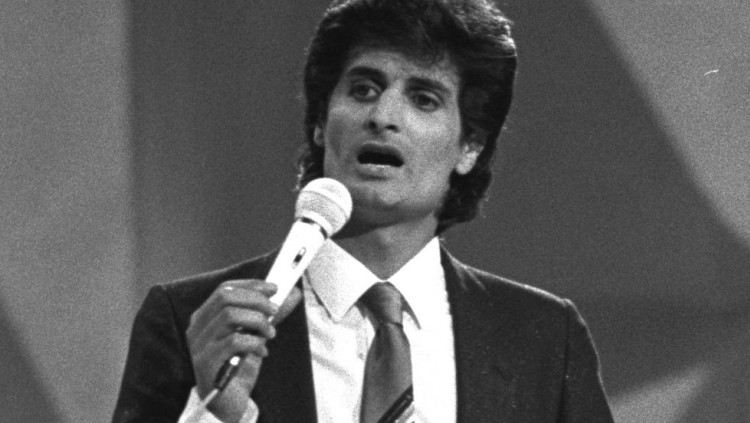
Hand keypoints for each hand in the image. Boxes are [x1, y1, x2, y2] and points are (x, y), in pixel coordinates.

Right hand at [186, 279, 301, 421]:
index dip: (250, 285)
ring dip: (257, 321)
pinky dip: (254, 342)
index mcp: (204, 317)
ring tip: (270, 334)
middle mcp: (197, 328)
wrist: (227, 400)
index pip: (224, 289)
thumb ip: (269, 315)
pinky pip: (233, 341)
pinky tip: (262, 351)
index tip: (274, 288)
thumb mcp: (255, 335)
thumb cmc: (238, 365)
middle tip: (275, 311)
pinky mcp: (205, 362)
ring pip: (229, 316)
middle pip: (225, 298)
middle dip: (255, 300)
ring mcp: (198, 345)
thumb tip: (292, 294)